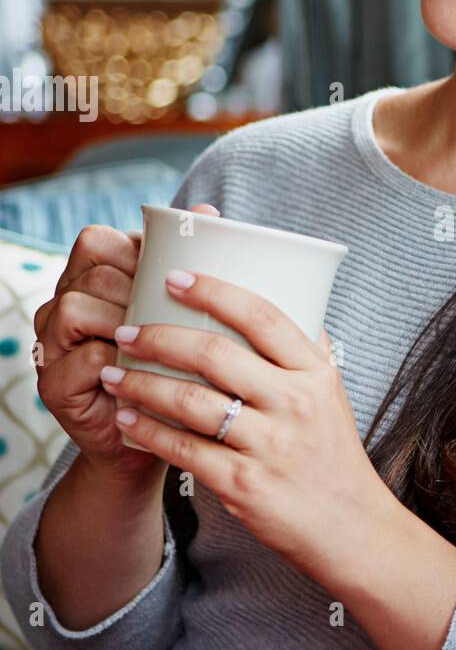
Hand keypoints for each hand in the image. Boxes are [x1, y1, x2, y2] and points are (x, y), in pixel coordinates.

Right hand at [33, 205, 220, 480]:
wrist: (161, 438)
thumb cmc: (177, 368)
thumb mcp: (185, 314)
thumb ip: (190, 264)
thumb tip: (209, 212)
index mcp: (90, 281)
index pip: (99, 241)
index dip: (136, 252)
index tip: (175, 278)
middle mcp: (62, 306)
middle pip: (93, 273)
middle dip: (138, 290)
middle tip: (177, 317)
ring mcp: (52, 345)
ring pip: (77, 307)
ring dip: (125, 322)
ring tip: (161, 343)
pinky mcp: (54, 385)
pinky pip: (82, 357)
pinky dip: (118, 361)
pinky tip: (147, 373)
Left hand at [99, 268, 386, 572]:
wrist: (350, 527)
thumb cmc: (334, 456)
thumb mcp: (334, 397)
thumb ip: (310, 352)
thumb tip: (297, 300)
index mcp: (314, 373)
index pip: (261, 315)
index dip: (214, 291)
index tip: (174, 278)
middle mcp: (293, 403)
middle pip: (215, 353)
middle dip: (159, 337)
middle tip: (126, 331)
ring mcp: (268, 444)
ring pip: (190, 401)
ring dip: (142, 383)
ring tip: (113, 373)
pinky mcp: (243, 484)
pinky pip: (183, 449)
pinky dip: (148, 431)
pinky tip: (127, 419)